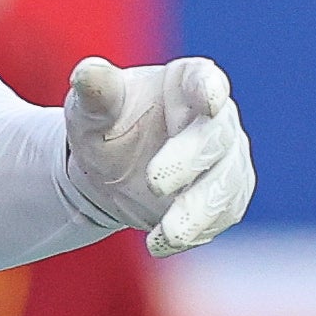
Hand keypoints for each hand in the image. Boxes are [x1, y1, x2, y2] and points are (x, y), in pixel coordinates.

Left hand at [63, 56, 255, 256]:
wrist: (111, 172)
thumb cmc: (106, 127)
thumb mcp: (91, 110)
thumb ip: (96, 93)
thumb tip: (87, 74)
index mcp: (187, 83)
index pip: (205, 80)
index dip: (209, 90)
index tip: (210, 101)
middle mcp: (217, 118)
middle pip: (217, 137)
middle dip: (190, 161)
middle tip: (153, 184)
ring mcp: (227, 157)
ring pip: (228, 181)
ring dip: (200, 209)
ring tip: (168, 234)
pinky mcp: (226, 194)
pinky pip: (223, 213)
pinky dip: (197, 230)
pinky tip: (162, 242)